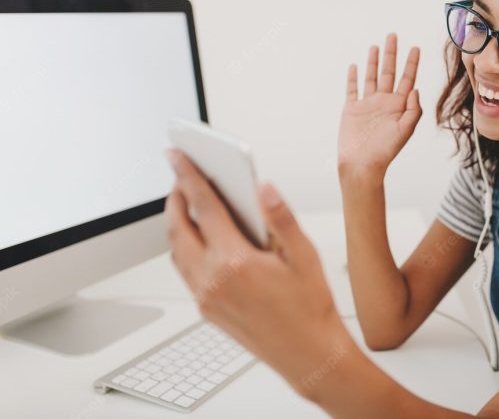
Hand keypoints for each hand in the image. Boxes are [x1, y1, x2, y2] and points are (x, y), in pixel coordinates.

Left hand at [164, 149, 356, 398]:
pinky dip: (183, 247)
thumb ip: (281, 218)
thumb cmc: (311, 309)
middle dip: (175, 197)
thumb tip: (263, 188)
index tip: (178, 156)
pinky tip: (198, 239)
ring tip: (186, 203)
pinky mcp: (206, 310)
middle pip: (178, 228)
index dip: (189, 176)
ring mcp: (206, 297)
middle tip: (180, 176)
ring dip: (176, 223)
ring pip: (176, 252)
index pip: (204, 207)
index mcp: (235, 262)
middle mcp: (213, 280)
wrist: (308, 355)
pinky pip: (185, 271)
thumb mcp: (304, 256)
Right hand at [338, 32, 421, 176]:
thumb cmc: (385, 151)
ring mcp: (367, 105)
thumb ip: (413, 110)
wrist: (362, 164)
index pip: (407, 79)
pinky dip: (353, 78)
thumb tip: (415, 89)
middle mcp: (384, 102)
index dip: (411, 63)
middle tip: (393, 36)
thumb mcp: (405, 130)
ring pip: (371, 77)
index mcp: (399, 106)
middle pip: (389, 72)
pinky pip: (352, 90)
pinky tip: (355, 66)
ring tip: (376, 46)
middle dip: (391, 54)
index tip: (415, 47)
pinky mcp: (352, 109)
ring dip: (373, 62)